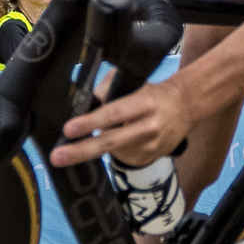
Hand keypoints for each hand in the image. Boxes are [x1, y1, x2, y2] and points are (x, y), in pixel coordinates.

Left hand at [52, 79, 191, 168]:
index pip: (113, 114)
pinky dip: (113, 150)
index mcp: (143, 103)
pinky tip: (119, 139)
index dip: (90, 122)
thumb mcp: (134, 84)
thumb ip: (108, 91)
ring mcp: (150, 147)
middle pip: (109, 142)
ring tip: (90, 137)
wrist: (186, 107)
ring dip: (95, 146)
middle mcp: (148, 127)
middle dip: (80, 151)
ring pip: (112, 151)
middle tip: (57, 157)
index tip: (68, 129)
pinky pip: (122, 157)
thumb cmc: (152, 92)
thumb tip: (81, 106)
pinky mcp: (149, 159)